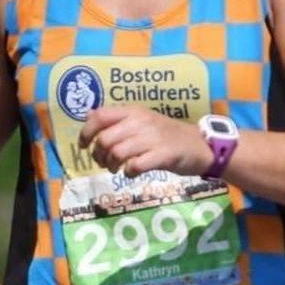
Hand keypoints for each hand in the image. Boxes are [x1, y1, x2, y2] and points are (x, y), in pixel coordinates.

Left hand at [79, 107, 212, 177]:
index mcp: (133, 111)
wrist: (200, 145)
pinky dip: (129, 172)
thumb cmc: (167, 135)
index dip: (86, 132)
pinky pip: (135, 165)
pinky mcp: (163, 155)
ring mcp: (153, 138)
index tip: (84, 146)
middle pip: (105, 139)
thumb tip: (88, 115)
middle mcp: (141, 121)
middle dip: (98, 155)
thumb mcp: (142, 121)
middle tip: (104, 163)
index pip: (100, 116)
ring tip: (118, 169)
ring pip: (117, 153)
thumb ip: (117, 119)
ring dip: (112, 165)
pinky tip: (133, 173)